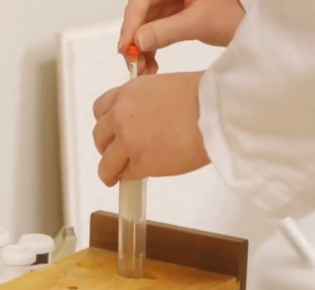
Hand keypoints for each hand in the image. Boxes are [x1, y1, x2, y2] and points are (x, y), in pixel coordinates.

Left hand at [93, 71, 209, 186]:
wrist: (215, 111)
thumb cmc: (203, 94)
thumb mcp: (165, 86)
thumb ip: (148, 102)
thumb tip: (150, 119)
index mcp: (128, 92)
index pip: (101, 109)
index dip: (107, 123)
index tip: (113, 131)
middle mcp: (121, 116)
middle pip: (99, 136)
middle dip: (106, 146)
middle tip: (117, 154)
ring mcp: (128, 142)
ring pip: (106, 163)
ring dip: (109, 170)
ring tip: (115, 177)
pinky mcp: (141, 164)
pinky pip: (127, 175)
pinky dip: (130, 177)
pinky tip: (136, 178)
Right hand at [120, 0, 244, 74]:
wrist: (258, 23)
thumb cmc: (235, 12)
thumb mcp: (200, 22)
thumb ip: (167, 30)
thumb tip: (137, 41)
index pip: (141, 1)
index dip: (130, 25)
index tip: (126, 48)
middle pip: (141, 13)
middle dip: (135, 39)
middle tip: (133, 63)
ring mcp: (173, 2)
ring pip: (146, 24)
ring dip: (142, 47)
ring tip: (144, 70)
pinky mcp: (177, 15)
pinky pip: (157, 30)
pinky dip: (152, 48)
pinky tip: (152, 65)